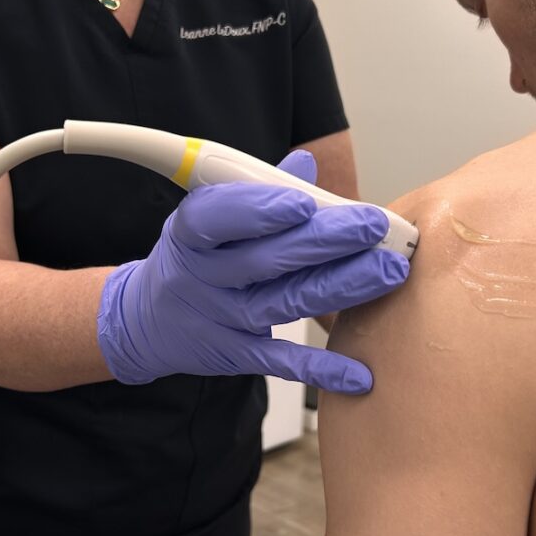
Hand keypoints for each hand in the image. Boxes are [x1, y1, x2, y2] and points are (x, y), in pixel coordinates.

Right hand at [96, 150, 409, 393]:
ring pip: (286, 303)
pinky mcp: (235, 355)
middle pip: (267, 259)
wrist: (147, 321)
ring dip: (342, 287)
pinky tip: (359, 372)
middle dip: (326, 241)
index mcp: (191, 231)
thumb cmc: (191, 257)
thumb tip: (304, 163)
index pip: (219, 216)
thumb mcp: (207, 218)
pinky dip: (321, 369)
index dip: (259, 209)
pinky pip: (282, 362)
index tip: (303, 201)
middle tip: (373, 226)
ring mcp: (220, 318)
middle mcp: (203, 275)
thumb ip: (256, 192)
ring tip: (389, 271)